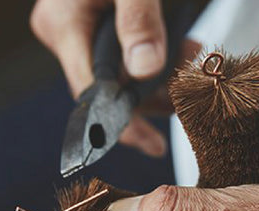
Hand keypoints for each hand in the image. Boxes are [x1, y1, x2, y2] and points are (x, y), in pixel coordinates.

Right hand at [30, 0, 199, 156]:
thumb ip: (141, 21)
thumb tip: (147, 70)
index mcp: (63, 24)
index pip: (91, 92)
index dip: (123, 122)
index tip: (153, 145)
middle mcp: (62, 28)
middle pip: (107, 84)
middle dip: (153, 94)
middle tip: (194, 96)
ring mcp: (75, 24)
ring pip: (119, 68)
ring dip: (159, 74)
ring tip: (196, 66)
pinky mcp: (92, 18)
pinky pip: (122, 50)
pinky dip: (154, 53)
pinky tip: (184, 50)